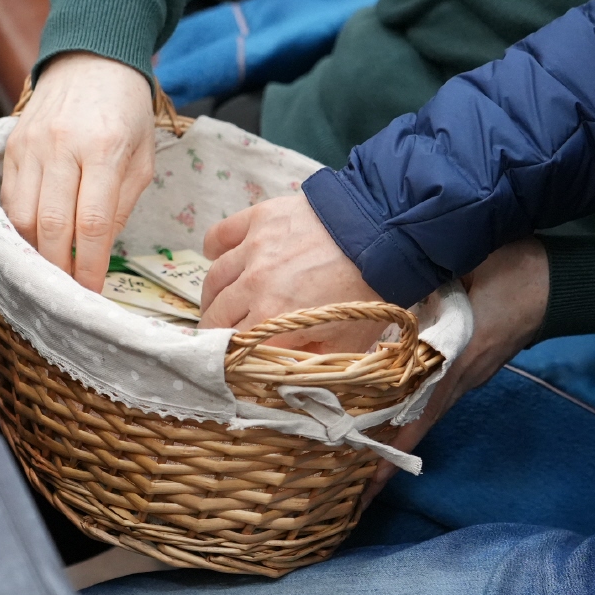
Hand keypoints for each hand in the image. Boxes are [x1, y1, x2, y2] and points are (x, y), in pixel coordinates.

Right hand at [0, 51, 153, 291]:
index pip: (93, 221)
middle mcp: (62, 146)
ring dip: (34, 253)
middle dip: (59, 268)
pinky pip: (7, 199)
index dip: (91, 264)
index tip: (92, 292)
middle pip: (52, 225)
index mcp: (104, 149)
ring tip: (49, 274)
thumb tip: (99, 249)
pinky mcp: (11, 146)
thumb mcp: (143, 156)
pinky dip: (17, 228)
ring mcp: (31, 146)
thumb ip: (121, 203)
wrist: (91, 60)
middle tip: (68, 294)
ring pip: (21, 216)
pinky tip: (31, 243)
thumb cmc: (126, 111)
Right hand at [199, 194, 383, 350]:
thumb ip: (309, 362)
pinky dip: (213, 249)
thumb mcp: (345, 344)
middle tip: (221, 335)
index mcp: (272, 319)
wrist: (383, 235)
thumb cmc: (367, 292)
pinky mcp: (259, 219)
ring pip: (214, 278)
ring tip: (218, 303)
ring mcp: (253, 249)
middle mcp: (254, 285)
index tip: (229, 360)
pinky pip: (220, 234)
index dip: (229, 357)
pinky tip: (216, 257)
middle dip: (215, 331)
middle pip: (216, 315)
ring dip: (211, 296)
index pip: (232, 347)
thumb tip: (284, 375)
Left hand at [363, 237, 548, 502]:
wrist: (561, 280)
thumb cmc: (514, 269)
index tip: (367, 482)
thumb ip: (428, 277)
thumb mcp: (468, 264)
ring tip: (359, 459)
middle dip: (384, 455)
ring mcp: (469, 374)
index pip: (417, 411)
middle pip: (417, 423)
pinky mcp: (472, 365)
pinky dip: (409, 411)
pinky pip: (434, 395)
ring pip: (424, 412)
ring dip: (394, 435)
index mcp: (457, 357)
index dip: (391, 445)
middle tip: (350, 489)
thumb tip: (387, 283)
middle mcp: (461, 376)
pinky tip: (387, 415)